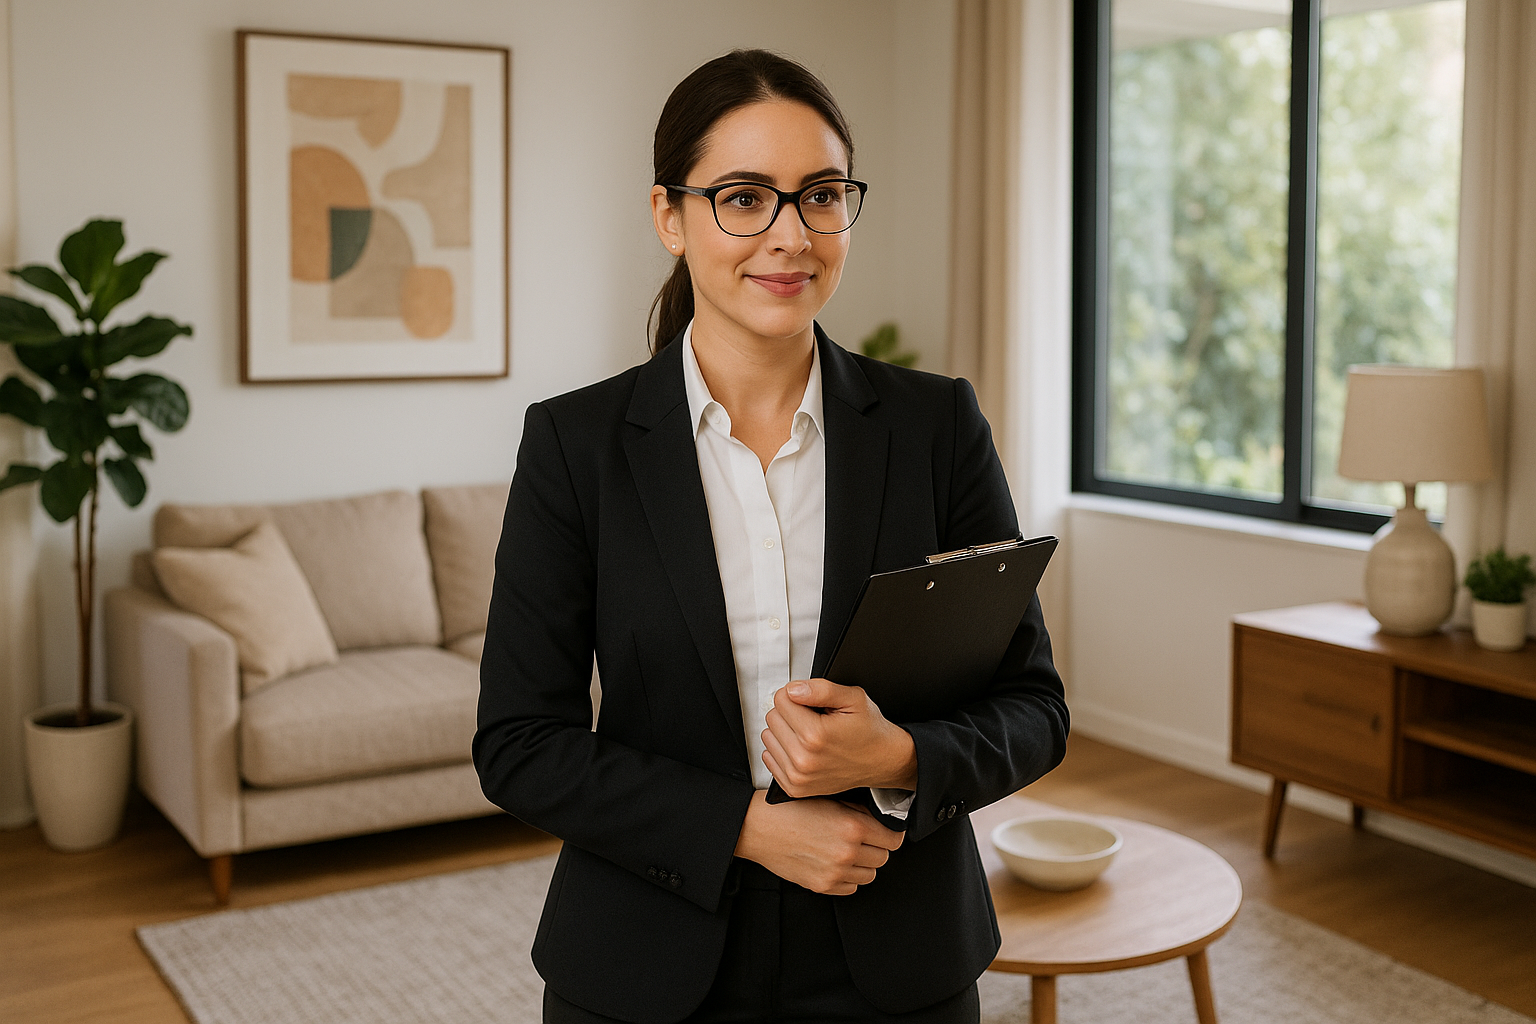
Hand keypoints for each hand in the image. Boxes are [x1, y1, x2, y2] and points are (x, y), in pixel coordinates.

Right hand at [733, 790, 904, 894]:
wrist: (759, 827)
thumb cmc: (789, 810)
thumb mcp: (828, 799)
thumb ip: (857, 811)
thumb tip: (879, 820)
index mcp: (852, 826)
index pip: (894, 839)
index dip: (890, 834)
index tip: (885, 832)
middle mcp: (847, 851)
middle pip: (883, 858)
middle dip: (876, 848)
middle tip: (862, 839)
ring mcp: (836, 871)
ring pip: (869, 875)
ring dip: (862, 864)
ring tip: (846, 851)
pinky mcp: (823, 885)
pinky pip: (851, 887)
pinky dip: (847, 878)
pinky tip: (835, 863)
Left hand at [762, 678, 917, 797]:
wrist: (882, 760)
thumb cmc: (869, 730)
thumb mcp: (853, 699)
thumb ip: (821, 689)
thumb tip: (793, 690)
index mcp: (816, 735)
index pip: (781, 699)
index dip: (798, 695)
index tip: (814, 703)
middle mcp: (804, 759)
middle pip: (773, 717)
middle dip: (791, 712)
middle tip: (815, 719)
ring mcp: (798, 777)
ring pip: (769, 737)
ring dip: (785, 732)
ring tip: (810, 735)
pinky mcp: (795, 788)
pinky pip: (769, 758)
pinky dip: (783, 750)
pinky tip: (803, 749)